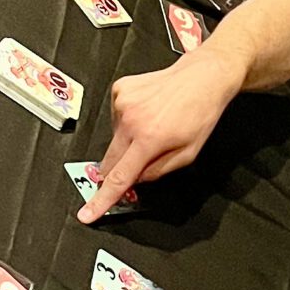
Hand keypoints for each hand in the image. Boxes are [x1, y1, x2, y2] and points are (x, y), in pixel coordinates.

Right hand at [78, 51, 241, 221]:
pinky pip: (116, 116)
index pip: (119, 178)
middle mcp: (131, 120)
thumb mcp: (188, 153)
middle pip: (110, 160)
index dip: (102, 199)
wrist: (202, 76)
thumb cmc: (200, 112)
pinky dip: (128, 119)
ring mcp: (122, 102)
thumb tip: (135, 180)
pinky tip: (146, 111)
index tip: (87, 213)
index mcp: (150, 139)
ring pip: (115, 137)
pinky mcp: (119, 90)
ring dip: (129, 139)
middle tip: (139, 158)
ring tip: (154, 124)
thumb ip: (158, 171)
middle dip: (118, 168)